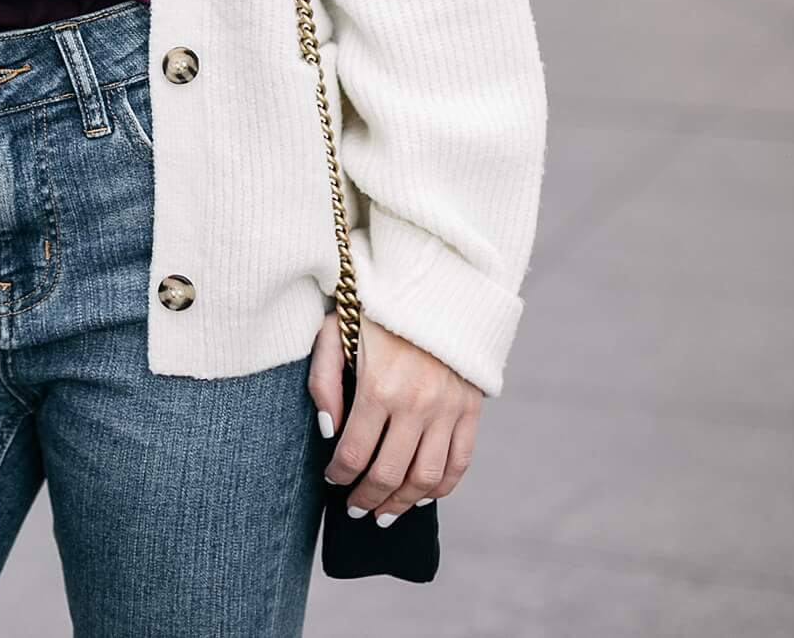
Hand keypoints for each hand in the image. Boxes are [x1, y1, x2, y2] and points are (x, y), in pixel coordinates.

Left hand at [308, 310, 481, 523]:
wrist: (431, 280)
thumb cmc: (374, 307)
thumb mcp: (334, 331)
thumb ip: (323, 381)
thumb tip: (329, 432)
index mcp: (379, 386)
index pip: (354, 454)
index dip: (339, 475)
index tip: (331, 479)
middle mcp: (416, 404)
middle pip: (389, 475)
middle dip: (367, 499)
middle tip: (354, 509)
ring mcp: (448, 409)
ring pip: (425, 479)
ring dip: (402, 504)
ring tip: (385, 513)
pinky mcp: (470, 408)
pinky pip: (459, 463)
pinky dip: (441, 488)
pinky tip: (422, 495)